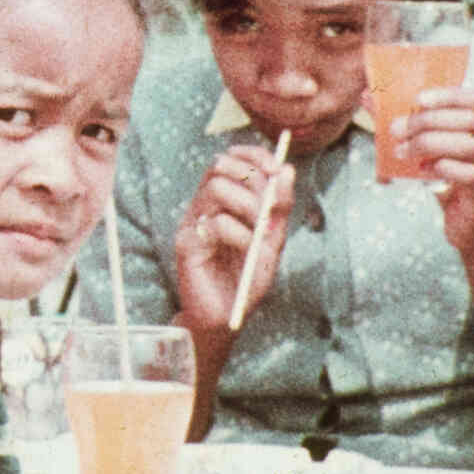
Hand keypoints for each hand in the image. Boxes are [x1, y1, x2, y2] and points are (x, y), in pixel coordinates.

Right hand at [170, 143, 294, 330]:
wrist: (226, 318)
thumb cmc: (247, 280)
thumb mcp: (272, 242)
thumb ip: (278, 208)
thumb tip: (287, 169)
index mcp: (223, 201)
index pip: (233, 158)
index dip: (255, 156)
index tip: (276, 167)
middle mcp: (205, 206)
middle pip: (221, 165)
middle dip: (252, 180)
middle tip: (267, 207)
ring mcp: (193, 222)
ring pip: (216, 186)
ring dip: (247, 205)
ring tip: (256, 232)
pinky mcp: (186, 242)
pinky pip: (216, 223)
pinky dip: (240, 234)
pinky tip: (245, 250)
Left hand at [383, 91, 473, 260]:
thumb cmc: (453, 181)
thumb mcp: (436, 150)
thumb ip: (409, 125)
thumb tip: (368, 98)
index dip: (447, 96)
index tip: (417, 100)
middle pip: (468, 120)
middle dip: (428, 121)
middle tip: (396, 129)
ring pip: (469, 145)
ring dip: (429, 143)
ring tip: (402, 150)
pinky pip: (469, 174)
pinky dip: (442, 168)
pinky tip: (421, 171)